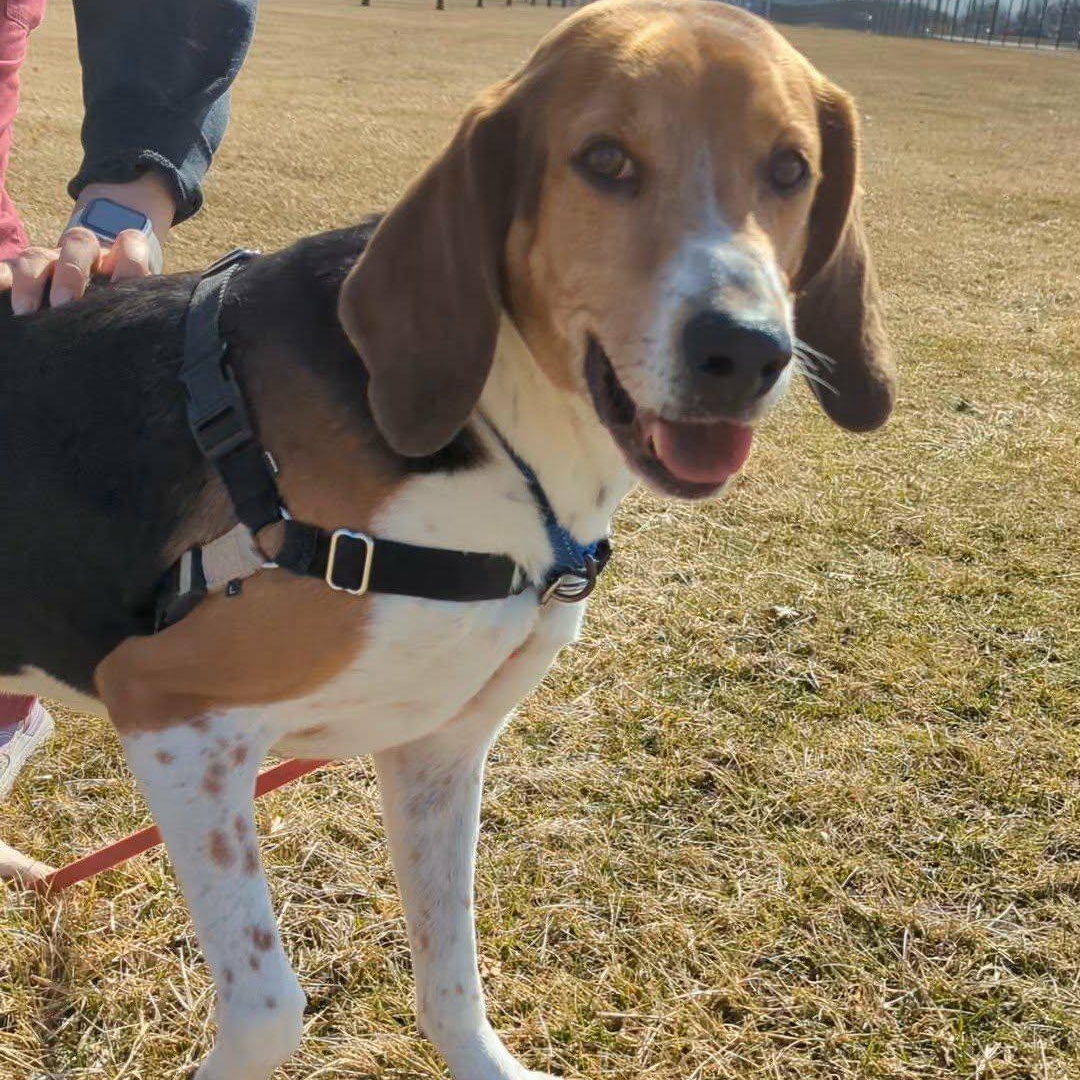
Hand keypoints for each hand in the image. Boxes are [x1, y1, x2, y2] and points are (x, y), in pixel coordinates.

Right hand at [1, 172, 174, 314]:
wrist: (90, 293)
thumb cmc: (116, 309)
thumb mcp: (131, 308)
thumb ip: (137, 315)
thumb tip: (143, 345)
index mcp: (119, 260)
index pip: (131, 244)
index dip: (131, 260)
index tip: (123, 288)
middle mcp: (82, 255)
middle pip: (79, 243)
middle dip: (71, 271)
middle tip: (64, 305)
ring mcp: (48, 261)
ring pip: (36, 256)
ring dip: (30, 282)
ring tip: (26, 313)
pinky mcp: (18, 273)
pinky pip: (3, 271)